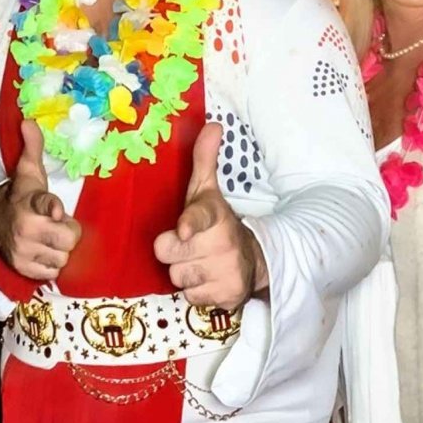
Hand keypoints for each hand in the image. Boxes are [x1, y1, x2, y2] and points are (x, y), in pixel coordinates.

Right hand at [0, 120, 81, 280]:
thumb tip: (29, 120)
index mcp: (30, 202)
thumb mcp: (28, 171)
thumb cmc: (20, 195)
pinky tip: (42, 251)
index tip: (55, 211)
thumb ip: (33, 146)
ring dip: (59, 249)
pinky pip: (53, 272)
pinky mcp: (22, 268)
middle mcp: (25, 227)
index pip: (45, 205)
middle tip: (56, 225)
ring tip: (48, 238)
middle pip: (69, 238)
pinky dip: (51, 264)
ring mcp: (23, 250)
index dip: (52, 208)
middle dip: (67, 232)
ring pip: (63, 257)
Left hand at [153, 123, 267, 309]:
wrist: (252, 260)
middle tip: (191, 246)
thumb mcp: (207, 192)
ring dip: (185, 273)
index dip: (190, 223)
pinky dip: (197, 293)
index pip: (201, 216)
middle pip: (169, 252)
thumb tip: (212, 123)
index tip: (183, 229)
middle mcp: (223, 243)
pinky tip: (208, 281)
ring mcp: (226, 272)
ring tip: (201, 263)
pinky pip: (190, 298)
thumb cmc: (217, 224)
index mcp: (215, 215)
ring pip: (178, 277)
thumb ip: (204, 160)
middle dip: (175, 252)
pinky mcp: (227, 297)